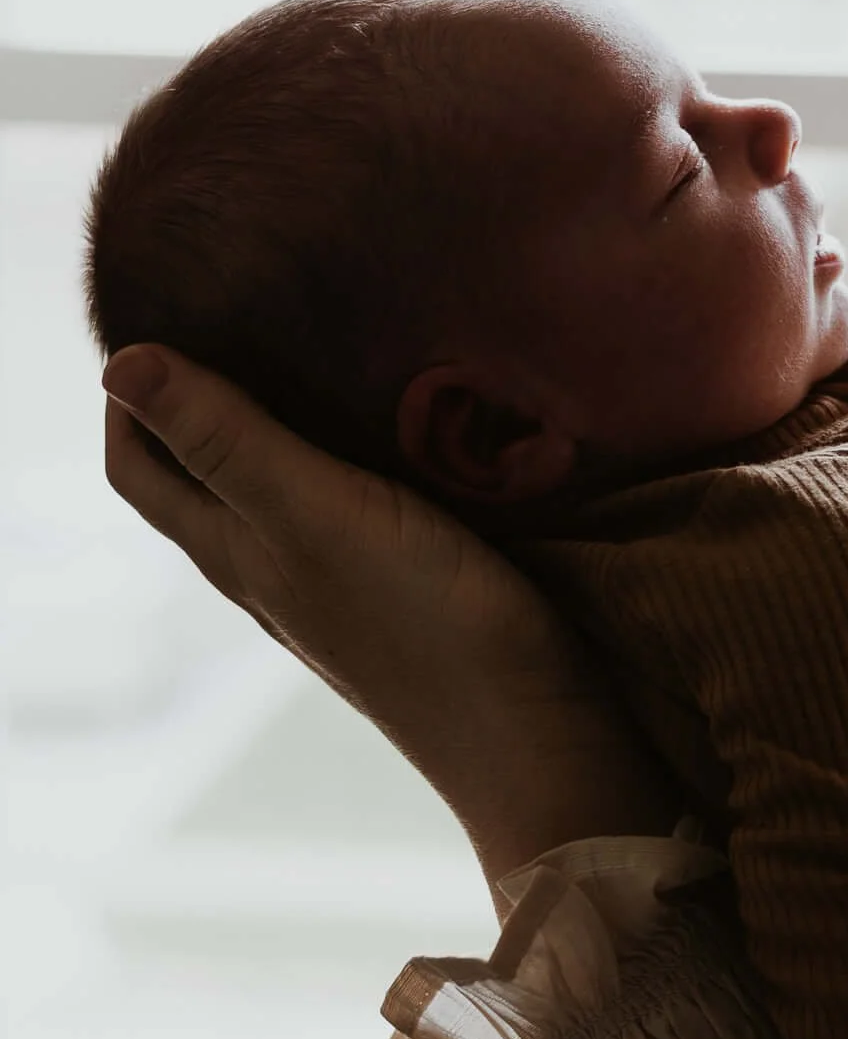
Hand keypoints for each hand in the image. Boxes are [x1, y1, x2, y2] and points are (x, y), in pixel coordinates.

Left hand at [103, 345, 676, 882]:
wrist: (536, 733)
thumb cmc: (426, 626)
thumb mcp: (313, 514)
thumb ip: (227, 441)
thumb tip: (120, 363)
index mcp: (232, 551)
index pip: (138, 464)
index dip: (131, 388)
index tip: (171, 307)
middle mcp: (271, 568)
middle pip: (200, 471)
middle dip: (198, 388)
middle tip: (243, 305)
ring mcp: (339, 581)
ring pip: (275, 486)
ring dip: (276, 413)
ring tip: (314, 337)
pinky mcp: (405, 582)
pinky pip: (347, 501)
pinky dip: (346, 446)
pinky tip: (392, 415)